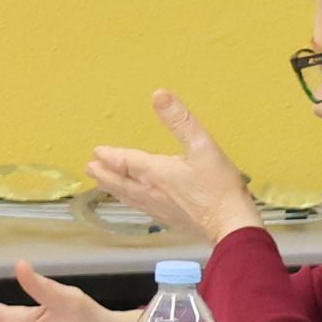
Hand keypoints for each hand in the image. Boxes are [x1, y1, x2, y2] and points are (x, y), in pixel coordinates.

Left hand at [90, 89, 262, 245]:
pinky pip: (142, 208)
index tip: (96, 151)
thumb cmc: (219, 187)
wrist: (230, 226)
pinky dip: (130, 202)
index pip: (125, 161)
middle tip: (90, 169)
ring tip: (103, 185)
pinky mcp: (169, 220)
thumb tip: (159, 95)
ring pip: (128, 197)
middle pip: (121, 182)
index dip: (110, 156)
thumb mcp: (202, 146)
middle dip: (104, 174)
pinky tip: (134, 203)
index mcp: (155, 172)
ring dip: (113, 189)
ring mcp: (159, 208)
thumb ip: (180, 120)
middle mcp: (151, 191)